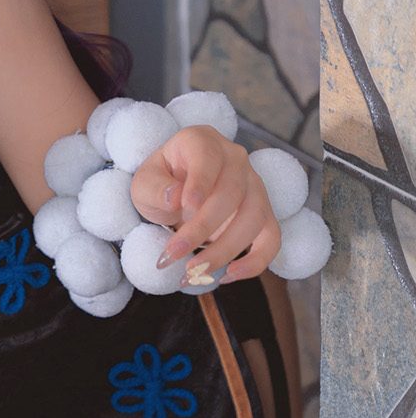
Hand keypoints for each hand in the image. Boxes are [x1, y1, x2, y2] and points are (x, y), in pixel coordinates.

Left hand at [128, 124, 281, 283]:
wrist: (177, 192)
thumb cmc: (161, 183)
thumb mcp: (144, 182)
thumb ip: (155, 187)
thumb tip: (175, 197)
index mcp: (202, 141)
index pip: (208, 158)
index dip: (200, 183)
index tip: (185, 208)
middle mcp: (235, 159)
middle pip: (232, 193)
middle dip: (201, 229)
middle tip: (174, 254)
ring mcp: (254, 185)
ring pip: (254, 217)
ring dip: (224, 249)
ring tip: (194, 272)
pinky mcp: (264, 213)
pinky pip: (272, 239)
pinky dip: (255, 261)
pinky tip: (228, 276)